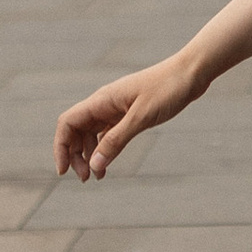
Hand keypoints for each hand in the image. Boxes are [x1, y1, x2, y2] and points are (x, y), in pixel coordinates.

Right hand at [55, 53, 199, 180]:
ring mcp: (115, 108)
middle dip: (75, 156)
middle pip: (76, 131)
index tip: (63, 171)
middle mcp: (104, 104)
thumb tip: (94, 165)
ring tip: (97, 176)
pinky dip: (104, 149)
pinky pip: (107, 133)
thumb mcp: (141, 117)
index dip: (61, 147)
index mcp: (101, 100)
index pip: (67, 123)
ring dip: (89, 155)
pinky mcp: (128, 113)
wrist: (190, 73)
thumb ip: (116, 141)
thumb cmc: (167, 89)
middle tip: (86, 179)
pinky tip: (108, 164)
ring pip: (90, 133)